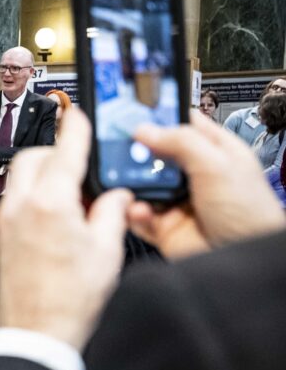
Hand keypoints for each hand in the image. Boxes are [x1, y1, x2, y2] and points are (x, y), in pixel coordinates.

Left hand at [0, 107, 132, 350]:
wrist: (36, 334)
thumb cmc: (69, 301)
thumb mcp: (105, 252)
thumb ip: (112, 214)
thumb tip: (117, 196)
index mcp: (50, 203)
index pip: (65, 149)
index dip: (77, 128)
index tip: (83, 116)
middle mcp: (21, 207)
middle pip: (34, 157)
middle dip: (56, 151)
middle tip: (81, 163)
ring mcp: (6, 221)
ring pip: (20, 177)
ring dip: (44, 172)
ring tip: (74, 193)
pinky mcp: (2, 236)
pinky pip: (15, 199)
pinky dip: (35, 194)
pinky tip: (58, 214)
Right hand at [127, 112, 285, 258]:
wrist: (244, 258)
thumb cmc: (249, 213)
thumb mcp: (217, 165)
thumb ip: (181, 142)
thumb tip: (145, 130)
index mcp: (214, 152)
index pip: (183, 125)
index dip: (161, 117)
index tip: (134, 111)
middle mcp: (193, 175)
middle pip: (155, 154)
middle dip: (136, 152)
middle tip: (119, 149)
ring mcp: (176, 201)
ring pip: (141, 184)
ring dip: (130, 183)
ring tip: (125, 183)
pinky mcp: (163, 226)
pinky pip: (137, 215)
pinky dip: (130, 212)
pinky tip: (135, 209)